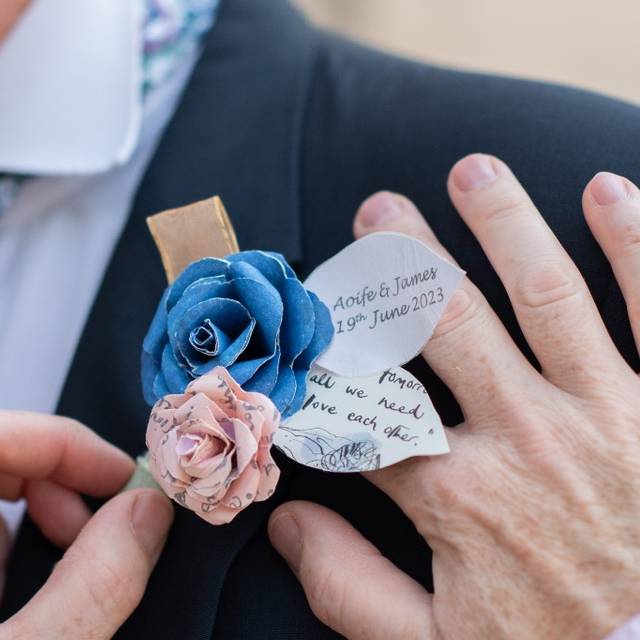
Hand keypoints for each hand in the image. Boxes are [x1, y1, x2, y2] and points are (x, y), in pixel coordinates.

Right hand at [269, 155, 639, 638]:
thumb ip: (347, 585)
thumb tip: (282, 521)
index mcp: (459, 493)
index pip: (366, 408)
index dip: (326, 367)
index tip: (304, 332)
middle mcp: (524, 435)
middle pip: (445, 323)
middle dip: (402, 261)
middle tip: (377, 210)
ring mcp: (605, 411)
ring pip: (544, 293)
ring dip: (503, 224)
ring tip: (473, 170)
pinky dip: (634, 244)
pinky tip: (605, 189)